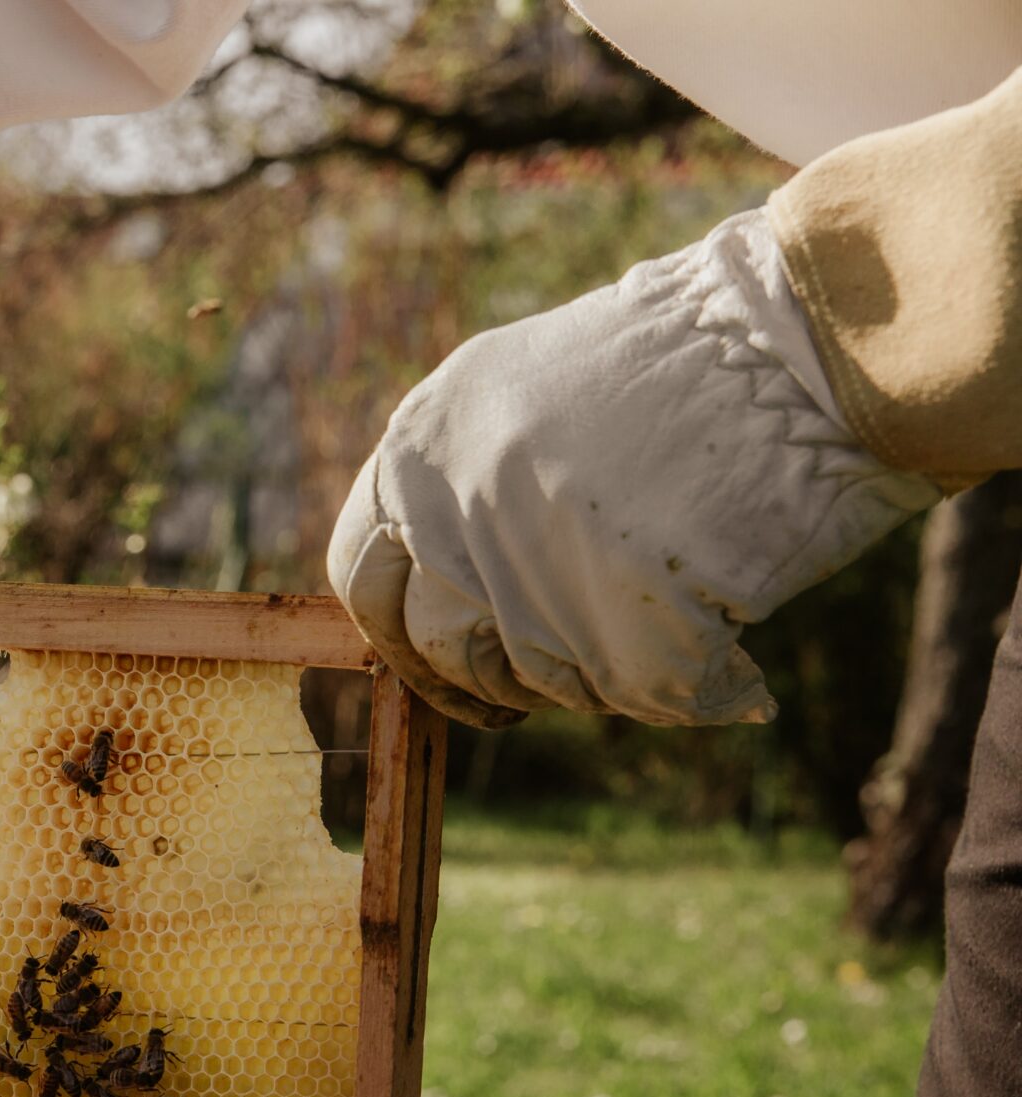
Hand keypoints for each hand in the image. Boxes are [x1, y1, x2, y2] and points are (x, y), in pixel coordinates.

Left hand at [327, 210, 939, 728]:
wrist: (807, 332)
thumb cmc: (688, 360)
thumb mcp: (527, 392)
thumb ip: (464, 489)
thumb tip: (444, 606)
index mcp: (422, 441)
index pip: (360, 575)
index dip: (402, 635)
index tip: (451, 660)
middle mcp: (454, 501)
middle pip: (438, 648)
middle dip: (495, 680)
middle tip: (563, 674)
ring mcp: (530, 557)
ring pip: (536, 679)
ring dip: (599, 678)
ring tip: (669, 630)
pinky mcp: (617, 608)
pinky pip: (637, 693)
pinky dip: (695, 690)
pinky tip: (735, 666)